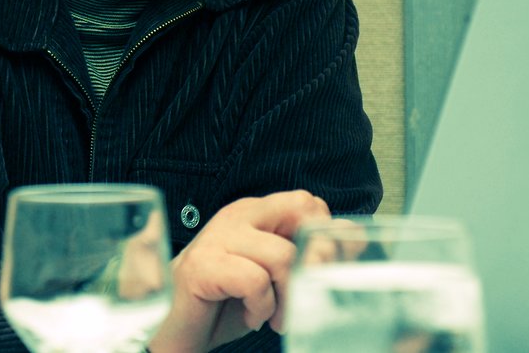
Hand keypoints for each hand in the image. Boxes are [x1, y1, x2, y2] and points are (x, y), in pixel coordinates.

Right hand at [147, 189, 329, 352]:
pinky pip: (256, 281)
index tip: (313, 275)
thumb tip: (351, 236)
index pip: (309, 202)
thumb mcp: (274, 275)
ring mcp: (218, 237)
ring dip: (286, 298)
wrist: (177, 325)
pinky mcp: (205, 265)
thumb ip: (306, 253)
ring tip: (272, 316)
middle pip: (303, 213)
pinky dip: (260, 307)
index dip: (324, 239)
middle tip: (302, 296)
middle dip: (314, 260)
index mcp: (256, 212)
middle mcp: (238, 215)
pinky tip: (249, 315)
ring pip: (283, 255)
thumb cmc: (225, 299)